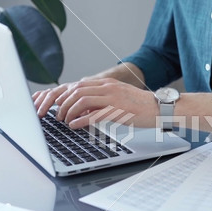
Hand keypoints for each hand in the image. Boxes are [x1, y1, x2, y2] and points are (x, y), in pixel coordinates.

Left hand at [32, 78, 157, 128]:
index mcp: (106, 84)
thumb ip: (100, 101)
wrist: (159, 108)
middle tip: (55, 115)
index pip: (77, 85)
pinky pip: (94, 114)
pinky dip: (80, 120)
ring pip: (81, 100)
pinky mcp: (118, 110)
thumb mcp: (117, 98)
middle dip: (61, 104)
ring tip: (64, 121)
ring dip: (68, 111)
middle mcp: (107, 87)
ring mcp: (112, 97)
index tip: (53, 106)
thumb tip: (81, 110)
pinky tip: (74, 125)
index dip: (61, 95)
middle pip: (75, 91)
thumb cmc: (139, 106)